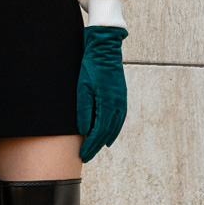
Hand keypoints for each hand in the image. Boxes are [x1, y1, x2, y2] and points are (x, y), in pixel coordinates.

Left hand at [76, 26, 128, 161]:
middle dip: (96, 146)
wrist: (105, 47)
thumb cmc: (90, 66)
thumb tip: (85, 131)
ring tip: (97, 149)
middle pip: (107, 133)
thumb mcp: (82, 87)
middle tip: (86, 157)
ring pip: (114, 127)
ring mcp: (121, 101)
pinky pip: (119, 119)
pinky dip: (114, 130)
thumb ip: (84, 110)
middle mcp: (117, 105)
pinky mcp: (121, 96)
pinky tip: (109, 135)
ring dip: (105, 140)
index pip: (98, 132)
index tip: (82, 155)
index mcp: (107, 104)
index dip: (90, 145)